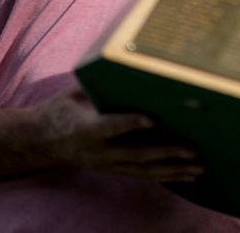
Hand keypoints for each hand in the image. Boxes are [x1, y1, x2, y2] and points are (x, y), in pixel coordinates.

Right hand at [31, 84, 202, 182]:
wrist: (41, 140)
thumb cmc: (62, 108)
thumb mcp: (75, 92)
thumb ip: (99, 86)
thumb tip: (124, 63)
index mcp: (85, 128)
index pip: (109, 126)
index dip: (130, 123)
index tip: (151, 119)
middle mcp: (97, 151)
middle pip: (134, 154)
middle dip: (165, 152)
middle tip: (191, 149)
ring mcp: (106, 164)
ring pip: (143, 170)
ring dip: (172, 170)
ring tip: (197, 168)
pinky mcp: (113, 170)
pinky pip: (142, 175)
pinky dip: (166, 176)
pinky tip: (185, 176)